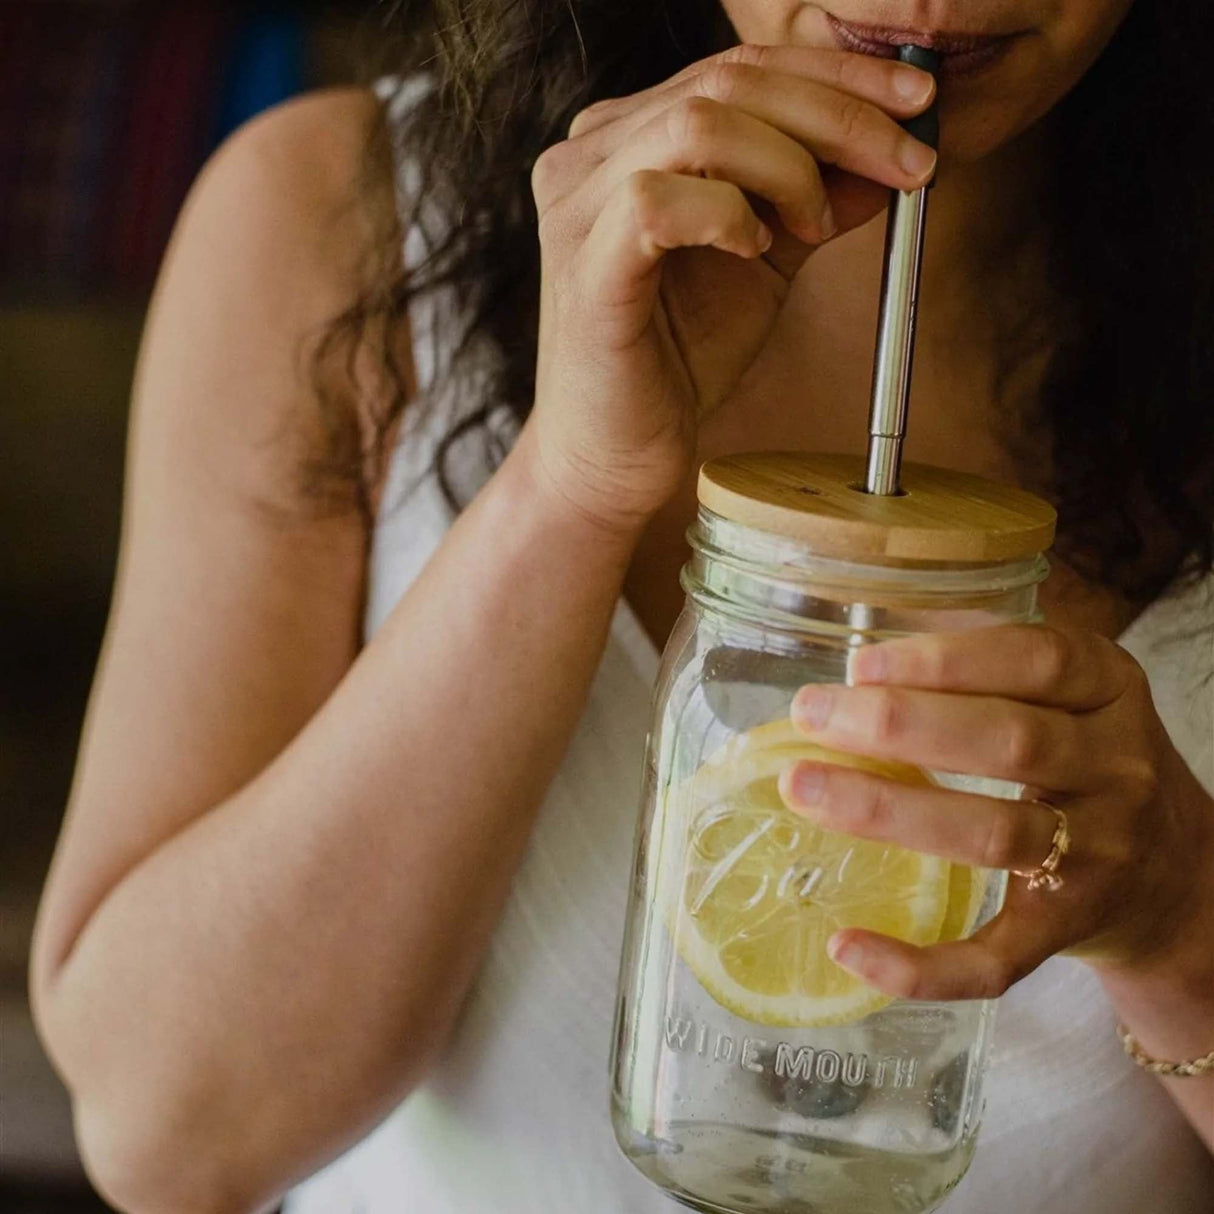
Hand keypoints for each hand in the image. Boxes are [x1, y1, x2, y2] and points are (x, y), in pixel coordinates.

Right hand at [525, 41, 936, 533]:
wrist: (617, 455)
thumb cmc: (677, 360)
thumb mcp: (766, 265)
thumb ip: (814, 203)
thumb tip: (894, 156)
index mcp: (628, 138)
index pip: (739, 68)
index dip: (838, 76)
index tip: (919, 104)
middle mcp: (589, 155)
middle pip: (726, 81)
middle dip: (839, 113)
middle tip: (909, 159)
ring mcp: (576, 206)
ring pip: (697, 124)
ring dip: (787, 165)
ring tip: (814, 225)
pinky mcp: (581, 266)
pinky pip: (656, 202)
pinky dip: (725, 215)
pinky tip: (752, 250)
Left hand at [776, 624, 1213, 1000]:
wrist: (1174, 874)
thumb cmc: (1086, 759)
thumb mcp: (1069, 691)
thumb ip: (985, 659)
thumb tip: (866, 653)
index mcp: (1110, 692)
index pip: (1036, 661)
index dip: (944, 661)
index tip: (860, 666)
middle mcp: (1116, 769)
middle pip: (1009, 742)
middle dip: (898, 724)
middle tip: (810, 714)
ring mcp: (1097, 855)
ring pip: (992, 834)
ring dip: (888, 809)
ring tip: (803, 786)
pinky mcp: (1066, 931)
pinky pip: (996, 959)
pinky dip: (920, 965)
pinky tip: (846, 946)